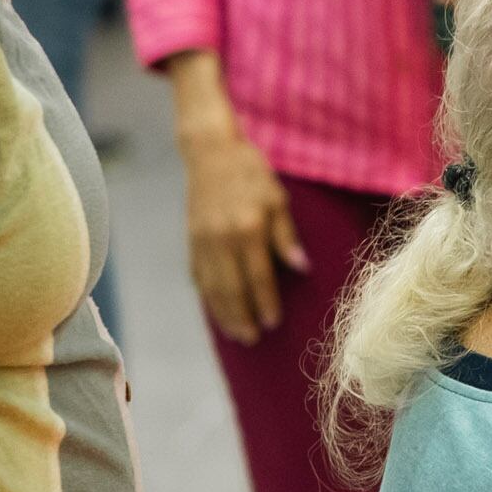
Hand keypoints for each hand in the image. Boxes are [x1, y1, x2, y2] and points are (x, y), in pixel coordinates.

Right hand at [181, 111, 307, 346]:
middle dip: (242, 317)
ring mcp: (202, 241)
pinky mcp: (190, 240)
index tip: (274, 322)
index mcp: (248, 229)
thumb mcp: (277, 198)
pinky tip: (217, 309)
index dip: (266, 302)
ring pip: (212, 288)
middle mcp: (221, 239)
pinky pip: (198, 276)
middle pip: (231, 289)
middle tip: (253, 339)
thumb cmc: (251, 173)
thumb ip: (286, 236)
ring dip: (224, 314)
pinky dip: (207, 296)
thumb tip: (301, 268)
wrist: (210, 153)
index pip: (257, 276)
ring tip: (237, 334)